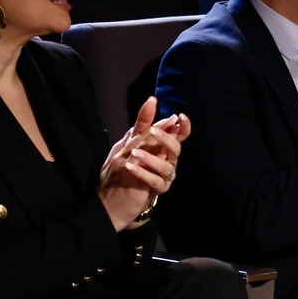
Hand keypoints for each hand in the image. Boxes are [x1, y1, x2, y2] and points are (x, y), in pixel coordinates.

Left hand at [97, 96, 189, 230]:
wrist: (114, 198)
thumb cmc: (124, 166)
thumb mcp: (129, 141)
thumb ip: (142, 123)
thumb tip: (152, 100)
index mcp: (163, 148)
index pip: (178, 135)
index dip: (183, 126)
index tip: (180, 117)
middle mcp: (168, 160)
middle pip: (176, 148)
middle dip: (166, 138)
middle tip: (153, 131)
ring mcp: (164, 176)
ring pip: (166, 165)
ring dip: (150, 157)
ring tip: (134, 153)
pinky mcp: (157, 190)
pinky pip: (155, 181)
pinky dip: (143, 173)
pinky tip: (130, 167)